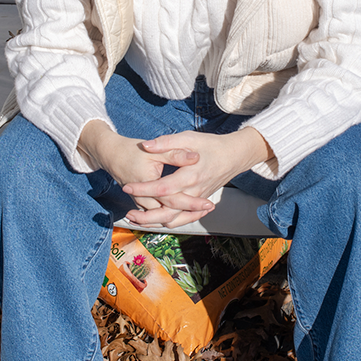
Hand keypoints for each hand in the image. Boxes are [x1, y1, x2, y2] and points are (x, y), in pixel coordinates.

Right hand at [77, 120, 200, 213]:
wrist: (112, 154)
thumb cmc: (132, 150)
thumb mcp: (153, 150)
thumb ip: (174, 153)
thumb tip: (195, 157)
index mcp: (148, 184)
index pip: (172, 198)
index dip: (191, 202)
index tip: (208, 203)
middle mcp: (144, 198)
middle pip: (169, 215)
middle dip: (190, 214)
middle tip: (208, 208)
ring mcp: (142, 202)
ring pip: (163, 219)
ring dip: (183, 217)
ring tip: (202, 211)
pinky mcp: (143, 203)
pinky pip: (158, 216)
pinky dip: (173, 215)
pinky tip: (187, 211)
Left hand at [119, 128, 271, 228]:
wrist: (234, 156)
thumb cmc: (210, 145)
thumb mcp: (188, 138)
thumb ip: (166, 143)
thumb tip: (146, 145)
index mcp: (190, 175)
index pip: (162, 188)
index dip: (143, 189)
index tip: (126, 187)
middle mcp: (194, 192)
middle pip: (168, 212)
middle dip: (146, 215)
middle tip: (128, 213)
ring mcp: (198, 199)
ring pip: (175, 219)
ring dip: (155, 222)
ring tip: (137, 219)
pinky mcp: (199, 202)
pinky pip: (184, 218)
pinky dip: (169, 222)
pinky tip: (155, 220)